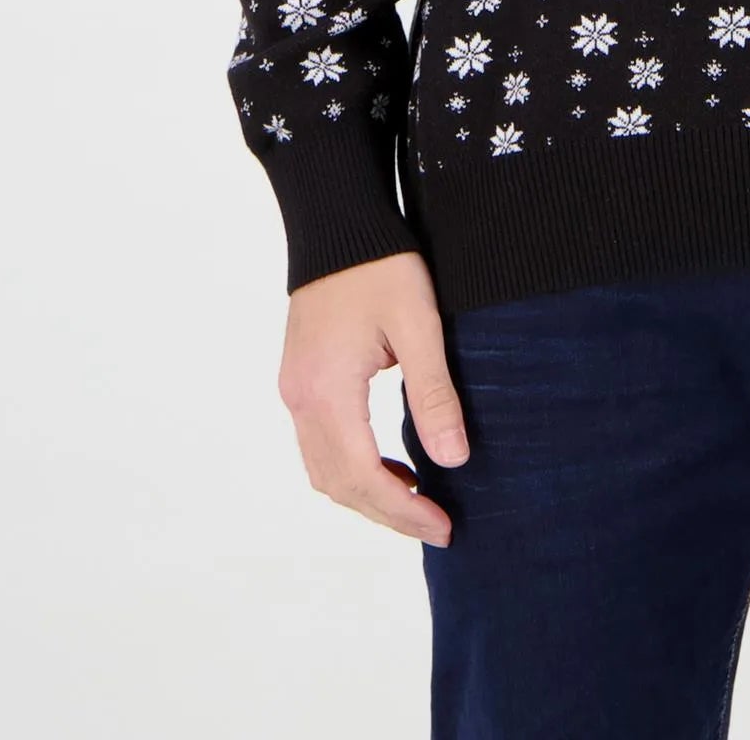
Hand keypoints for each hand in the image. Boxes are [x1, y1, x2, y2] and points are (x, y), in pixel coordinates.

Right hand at [276, 249, 469, 543]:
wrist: (337, 221)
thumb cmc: (380, 265)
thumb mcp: (418, 324)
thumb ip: (434, 393)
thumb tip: (455, 460)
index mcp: (327, 391)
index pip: (363, 476)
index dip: (404, 511)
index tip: (444, 527)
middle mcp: (300, 399)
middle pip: (338, 484)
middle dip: (387, 513)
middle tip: (438, 525)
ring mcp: (295, 389)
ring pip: (324, 469)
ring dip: (367, 493)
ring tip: (418, 500)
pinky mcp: (300, 377)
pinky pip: (320, 444)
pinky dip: (353, 466)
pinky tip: (390, 464)